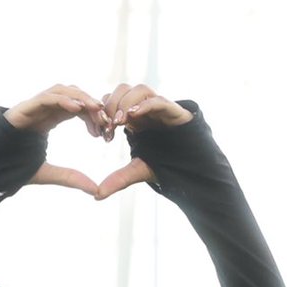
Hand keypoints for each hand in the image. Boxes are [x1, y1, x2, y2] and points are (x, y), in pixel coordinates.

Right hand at [5, 84, 110, 196]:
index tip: (105, 131)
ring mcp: (33, 106)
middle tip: (105, 119)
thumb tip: (95, 190)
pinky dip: (63, 99)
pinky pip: (47, 97)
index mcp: (49, 119)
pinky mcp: (24, 107)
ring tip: (95, 110)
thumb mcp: (49, 173)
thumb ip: (71, 178)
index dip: (93, 116)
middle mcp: (43, 109)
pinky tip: (77, 108)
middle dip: (91, 105)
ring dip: (81, 98)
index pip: (77, 109)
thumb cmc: (13, 167)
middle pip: (74, 96)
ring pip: (62, 90)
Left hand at [96, 83, 192, 200]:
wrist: (189, 166)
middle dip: (112, 104)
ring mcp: (159, 107)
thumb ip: (117, 180)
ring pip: (140, 90)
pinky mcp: (174, 110)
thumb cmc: (163, 163)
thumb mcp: (136, 171)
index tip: (99, 131)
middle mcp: (144, 109)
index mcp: (133, 118)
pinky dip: (145, 105)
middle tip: (108, 125)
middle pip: (123, 89)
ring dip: (126, 103)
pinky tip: (134, 115)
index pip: (112, 101)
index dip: (103, 111)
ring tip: (119, 122)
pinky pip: (159, 100)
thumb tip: (97, 196)